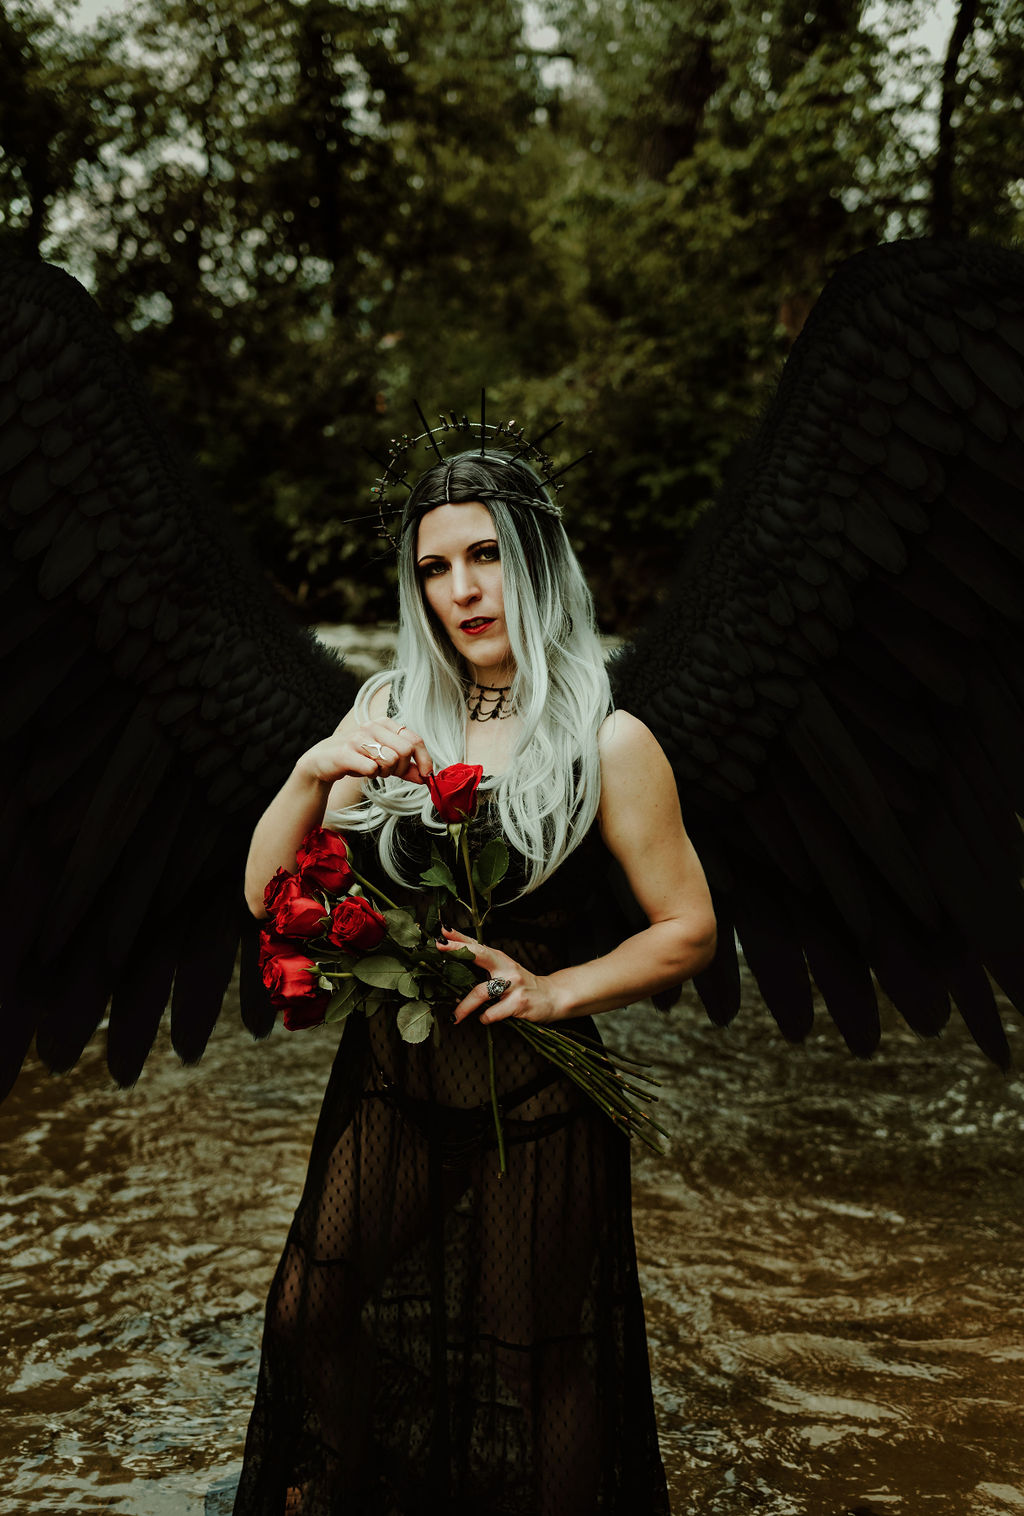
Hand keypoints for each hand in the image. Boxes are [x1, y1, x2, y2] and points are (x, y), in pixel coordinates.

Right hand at [298, 718, 432, 785]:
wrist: (322, 761)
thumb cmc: (356, 757)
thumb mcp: (383, 759)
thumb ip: (405, 767)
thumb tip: (426, 777)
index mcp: (384, 724)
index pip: (415, 739)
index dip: (424, 759)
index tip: (426, 775)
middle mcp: (372, 727)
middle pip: (405, 750)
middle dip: (402, 768)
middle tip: (389, 773)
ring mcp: (358, 738)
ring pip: (391, 759)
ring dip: (385, 772)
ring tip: (373, 770)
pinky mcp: (346, 752)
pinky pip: (372, 769)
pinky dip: (371, 775)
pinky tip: (362, 771)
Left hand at [438, 927, 562, 1024]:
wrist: (552, 997)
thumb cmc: (521, 984)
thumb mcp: (503, 969)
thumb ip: (482, 965)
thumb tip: (454, 957)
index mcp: (499, 959)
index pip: (476, 945)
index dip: (459, 938)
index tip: (443, 931)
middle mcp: (506, 967)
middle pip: (479, 954)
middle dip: (458, 949)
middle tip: (441, 947)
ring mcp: (513, 985)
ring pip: (481, 992)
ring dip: (464, 1007)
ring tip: (455, 1017)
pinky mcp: (518, 1003)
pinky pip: (492, 1013)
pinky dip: (485, 1018)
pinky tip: (485, 1018)